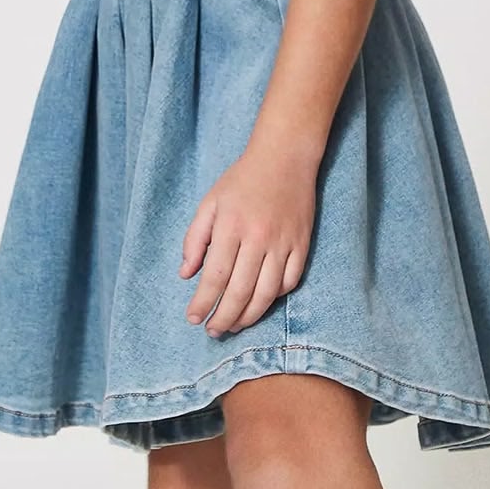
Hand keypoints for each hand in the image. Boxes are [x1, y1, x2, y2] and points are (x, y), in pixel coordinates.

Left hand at [180, 147, 316, 335]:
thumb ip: (195, 238)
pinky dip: (275, 298)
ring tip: (234, 325)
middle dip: (224, 317)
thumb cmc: (242, 180)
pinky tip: (261, 302)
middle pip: (240, 291)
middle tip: (213, 331)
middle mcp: (258, 238)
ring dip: (248, 316)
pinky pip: (290, 282)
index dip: (203, 302)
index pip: (215, 276)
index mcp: (231, 226)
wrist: (285, 157)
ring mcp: (283, 243)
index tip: (193, 318)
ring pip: (266, 293)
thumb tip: (186, 274)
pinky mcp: (302, 245)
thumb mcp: (210, 202)